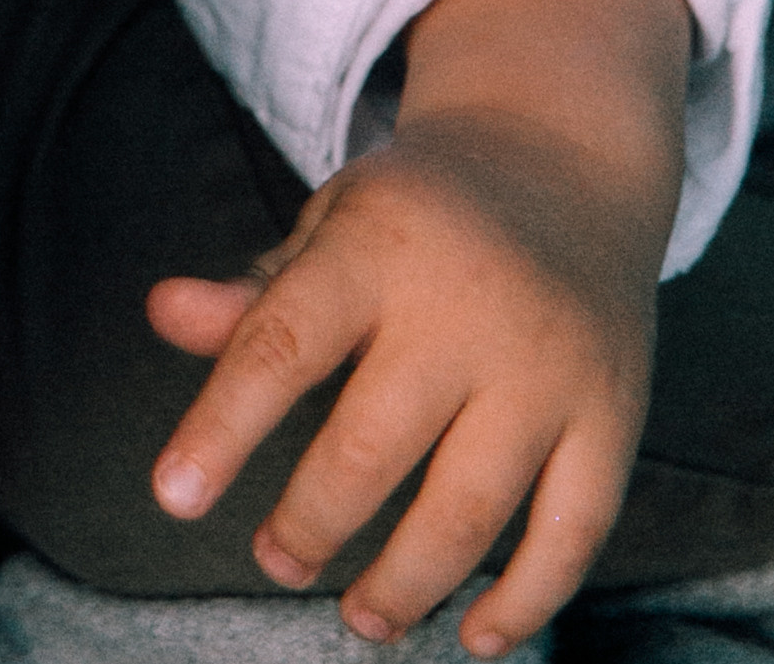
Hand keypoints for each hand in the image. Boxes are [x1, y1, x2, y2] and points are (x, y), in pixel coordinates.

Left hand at [147, 0, 689, 651]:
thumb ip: (253, 291)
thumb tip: (161, 315)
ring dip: (405, 582)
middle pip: (371, 447)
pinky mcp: (612, 413)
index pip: (284, 344)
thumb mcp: (333, 223)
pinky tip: (478, 637)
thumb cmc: (421, 211)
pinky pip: (573, 531)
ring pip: (468, 509)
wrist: (566, 157)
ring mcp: (547, 366)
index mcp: (378, 247)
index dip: (222, 426)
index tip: (172, 497)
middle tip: (275, 560)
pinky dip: (526, 598)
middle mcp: (465, 307)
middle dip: (310, 523)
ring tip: (360, 614)